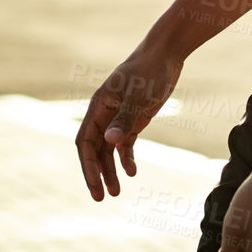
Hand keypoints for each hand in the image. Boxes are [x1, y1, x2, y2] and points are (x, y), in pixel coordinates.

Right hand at [74, 43, 182, 200]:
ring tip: (116, 192)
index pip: (85, 142)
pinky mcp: (133, 117)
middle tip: (101, 198)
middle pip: (95, 150)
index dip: (87, 166)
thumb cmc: (150, 71)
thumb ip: (125, 118)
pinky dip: (126, 158)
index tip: (94, 186)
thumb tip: (109, 142)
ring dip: (111, 170)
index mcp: (98, 107)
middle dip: (96, 174)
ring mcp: (118, 116)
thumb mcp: (139, 96)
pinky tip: (132, 172)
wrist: (166, 53)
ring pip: (108, 149)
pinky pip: (124, 143)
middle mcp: (104, 114)